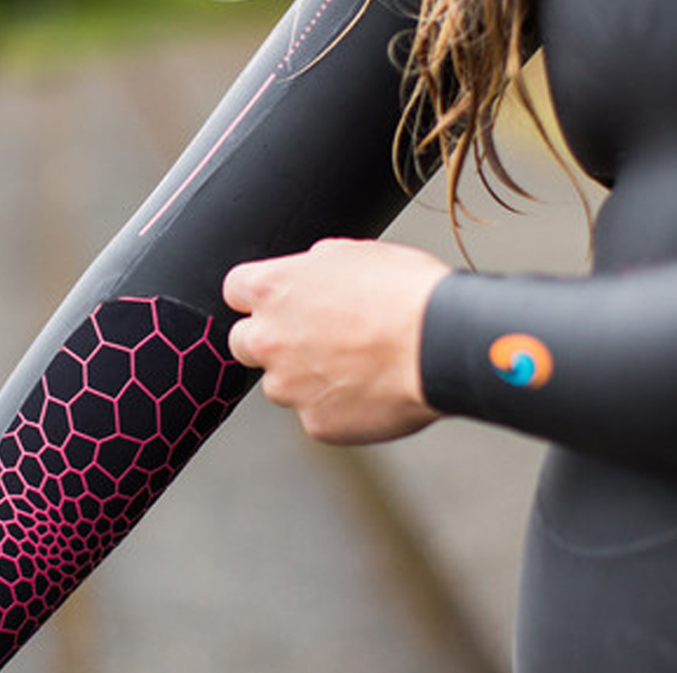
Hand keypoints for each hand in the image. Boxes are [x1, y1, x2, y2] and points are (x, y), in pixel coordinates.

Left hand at [223, 239, 450, 444]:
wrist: (440, 344)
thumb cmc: (405, 292)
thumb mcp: (353, 253)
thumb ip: (314, 268)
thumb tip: (310, 274)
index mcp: (273, 289)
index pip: (236, 290)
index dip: (261, 295)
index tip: (281, 300)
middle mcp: (268, 340)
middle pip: (243, 342)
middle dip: (271, 339)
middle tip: (316, 336)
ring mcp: (289, 387)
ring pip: (281, 383)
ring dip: (305, 376)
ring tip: (357, 364)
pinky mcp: (316, 423)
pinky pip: (317, 414)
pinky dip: (337, 405)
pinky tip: (371, 389)